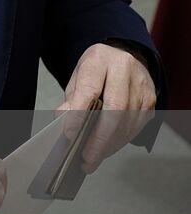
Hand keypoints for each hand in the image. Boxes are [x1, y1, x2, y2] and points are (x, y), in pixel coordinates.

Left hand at [57, 42, 156, 171]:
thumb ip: (72, 97)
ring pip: (127, 122)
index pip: (89, 89)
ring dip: (110, 144)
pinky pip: (136, 126)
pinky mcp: (150, 99)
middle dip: (99, 138)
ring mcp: (140, 85)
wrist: (123, 56)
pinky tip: (109, 147)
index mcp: (99, 59)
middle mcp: (123, 69)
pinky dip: (121, 141)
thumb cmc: (97, 69)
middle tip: (86, 158)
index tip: (70, 134)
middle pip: (114, 109)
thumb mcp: (78, 75)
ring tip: (94, 157)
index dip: (79, 114)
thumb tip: (63, 119)